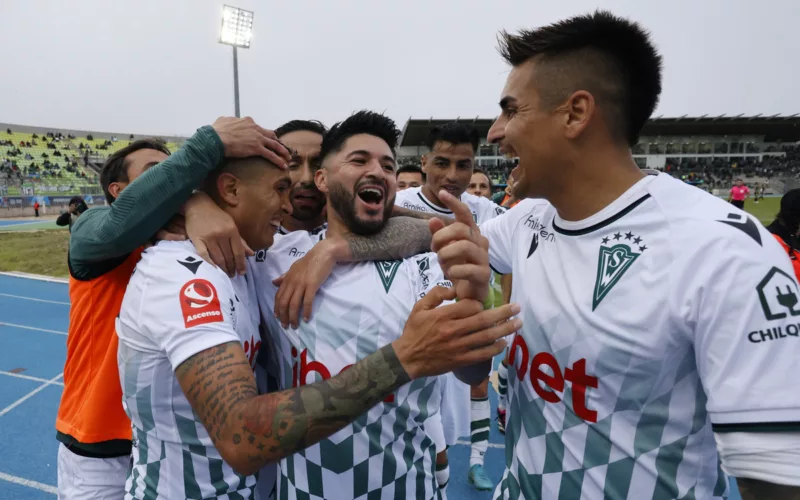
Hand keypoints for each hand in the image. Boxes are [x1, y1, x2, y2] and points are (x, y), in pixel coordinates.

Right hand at [184, 192, 253, 276]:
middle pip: (228, 256)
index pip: (238, 251)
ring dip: (222, 268)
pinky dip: (209, 264)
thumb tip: (251, 254)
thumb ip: (241, 241)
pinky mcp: (197, 239)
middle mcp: (221, 234)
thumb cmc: (217, 216)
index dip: (241, 264)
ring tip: (225, 274)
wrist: (198, 205)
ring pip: (218, 258)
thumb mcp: (231, 225)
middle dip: (231, 268)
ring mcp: (209, 237)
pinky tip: (213, 270)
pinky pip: (204, 255)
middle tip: (232, 275)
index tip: (242, 273)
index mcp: (232, 230)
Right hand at [211, 117, 290, 168]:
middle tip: (281, 148)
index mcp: (247, 121)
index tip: (266, 139)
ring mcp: (257, 138)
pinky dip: (279, 161)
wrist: (215, 139)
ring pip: (274, 144)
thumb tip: (226, 121)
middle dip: (277, 142)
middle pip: (270, 135)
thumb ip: (228, 121)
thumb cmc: (215, 131)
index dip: (263, 134)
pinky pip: (271, 155)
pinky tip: (284, 166)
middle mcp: (255, 128)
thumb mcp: (222, 121)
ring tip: (288, 157)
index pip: (259, 128)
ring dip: (283, 151)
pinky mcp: (257, 148)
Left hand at [273, 238, 346, 328]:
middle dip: (283, 316)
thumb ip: (284, 276)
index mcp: (287, 278)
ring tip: (295, 326)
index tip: (277, 317)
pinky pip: (307, 301)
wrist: (323, 253)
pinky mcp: (312, 285)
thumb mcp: (294, 268)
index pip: (278, 296)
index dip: (277, 308)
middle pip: (284, 302)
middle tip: (285, 326)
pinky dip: (306, 311)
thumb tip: (274, 282)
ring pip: (293, 304)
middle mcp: (292, 282)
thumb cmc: (310, 261)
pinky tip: (306, 319)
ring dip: (293, 317)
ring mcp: (301, 284)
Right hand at [392, 286, 520, 378]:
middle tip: (517, 308)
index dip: (480, 303)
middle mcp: (453, 330)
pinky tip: (504, 343)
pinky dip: (495, 348)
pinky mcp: (461, 360)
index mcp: (443, 315)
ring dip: (504, 329)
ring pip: (486, 336)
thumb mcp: (419, 307)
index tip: (483, 304)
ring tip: (517, 323)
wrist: (407, 358)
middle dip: (503, 313)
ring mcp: (458, 346)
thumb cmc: (414, 331)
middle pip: (484, 320)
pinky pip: (482, 354)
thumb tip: (454, 289)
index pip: (470, 306)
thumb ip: (436, 294)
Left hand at [429, 190, 490, 302]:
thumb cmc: (458, 269)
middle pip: (461, 229)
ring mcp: (484, 258)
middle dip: (442, 237)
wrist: (470, 294)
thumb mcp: (445, 251)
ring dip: (446, 254)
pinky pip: (468, 269)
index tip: (442, 193)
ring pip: (464, 246)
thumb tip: (432, 219)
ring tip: (442, 263)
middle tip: (434, 249)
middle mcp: (480, 242)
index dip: (454, 203)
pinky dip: (454, 271)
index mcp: (471, 234)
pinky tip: (450, 275)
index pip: (465, 214)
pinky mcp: (484, 274)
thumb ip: (440, 236)